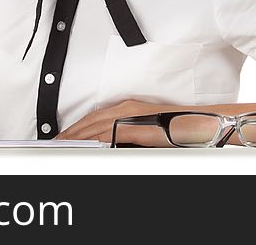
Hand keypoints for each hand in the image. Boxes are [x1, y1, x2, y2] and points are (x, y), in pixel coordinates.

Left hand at [53, 99, 180, 146]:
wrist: (199, 124)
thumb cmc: (178, 129)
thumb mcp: (147, 131)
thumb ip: (129, 135)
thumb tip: (114, 145)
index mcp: (128, 108)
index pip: (95, 117)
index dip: (77, 127)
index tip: (64, 136)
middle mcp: (126, 109)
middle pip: (91, 121)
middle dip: (71, 132)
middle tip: (55, 142)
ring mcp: (131, 116)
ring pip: (95, 127)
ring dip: (77, 136)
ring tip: (62, 145)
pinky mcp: (137, 126)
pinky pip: (109, 135)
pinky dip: (94, 141)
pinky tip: (84, 147)